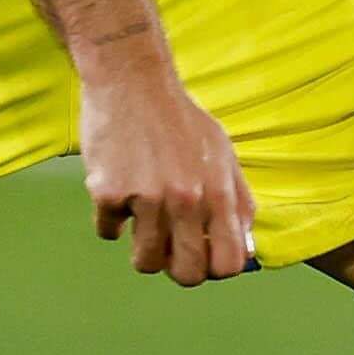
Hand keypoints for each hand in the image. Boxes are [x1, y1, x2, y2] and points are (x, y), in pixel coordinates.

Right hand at [79, 62, 256, 284]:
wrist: (131, 80)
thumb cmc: (179, 119)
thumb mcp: (223, 153)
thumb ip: (238, 202)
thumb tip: (246, 250)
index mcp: (218, 192)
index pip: (227, 264)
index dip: (213, 270)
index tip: (200, 256)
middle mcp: (186, 199)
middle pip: (186, 274)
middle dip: (176, 269)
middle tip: (167, 250)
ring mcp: (146, 198)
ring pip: (144, 262)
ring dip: (140, 248)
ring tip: (141, 220)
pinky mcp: (108, 192)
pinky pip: (107, 231)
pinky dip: (110, 219)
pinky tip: (117, 190)